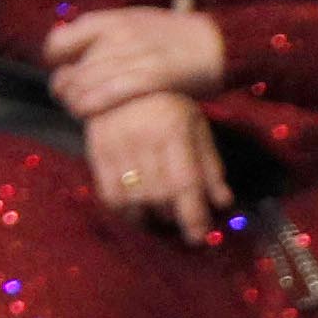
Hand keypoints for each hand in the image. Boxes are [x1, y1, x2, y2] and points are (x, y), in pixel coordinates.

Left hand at [44, 4, 227, 117]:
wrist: (220, 42)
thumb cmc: (173, 35)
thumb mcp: (134, 21)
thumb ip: (102, 32)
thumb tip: (64, 45)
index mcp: (112, 20)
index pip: (62, 40)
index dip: (54, 59)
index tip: (58, 69)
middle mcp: (120, 35)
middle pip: (74, 68)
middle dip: (63, 87)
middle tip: (65, 97)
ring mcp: (137, 55)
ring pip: (87, 82)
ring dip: (74, 100)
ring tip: (75, 109)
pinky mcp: (154, 76)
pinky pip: (111, 93)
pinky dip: (92, 105)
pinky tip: (85, 113)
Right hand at [83, 87, 221, 232]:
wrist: (121, 79)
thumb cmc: (167, 104)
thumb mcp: (197, 127)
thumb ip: (210, 165)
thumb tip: (222, 203)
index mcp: (174, 131)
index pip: (184, 182)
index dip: (192, 215)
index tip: (198, 237)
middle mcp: (143, 139)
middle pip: (157, 194)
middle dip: (172, 217)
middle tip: (182, 225)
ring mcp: (116, 145)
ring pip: (131, 197)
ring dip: (146, 216)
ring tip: (158, 218)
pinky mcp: (96, 151)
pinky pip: (107, 192)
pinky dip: (122, 209)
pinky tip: (134, 210)